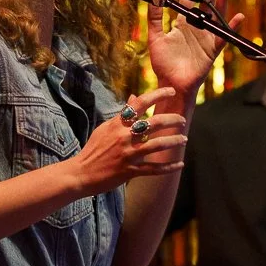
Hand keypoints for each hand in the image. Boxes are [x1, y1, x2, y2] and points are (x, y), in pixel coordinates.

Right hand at [71, 86, 187, 194]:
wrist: (81, 173)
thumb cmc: (93, 149)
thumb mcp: (105, 128)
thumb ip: (122, 115)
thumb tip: (134, 97)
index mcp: (117, 124)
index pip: (140, 104)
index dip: (158, 95)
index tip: (172, 92)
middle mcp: (124, 137)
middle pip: (154, 123)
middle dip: (172, 120)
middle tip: (182, 120)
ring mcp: (128, 154)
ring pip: (157, 145)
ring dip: (174, 141)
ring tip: (184, 139)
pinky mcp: (130, 171)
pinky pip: (154, 169)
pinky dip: (169, 167)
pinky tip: (180, 165)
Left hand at [147, 0, 244, 97]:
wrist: (171, 84)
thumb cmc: (163, 64)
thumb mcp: (155, 38)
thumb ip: (154, 19)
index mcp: (183, 23)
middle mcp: (197, 27)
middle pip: (204, 2)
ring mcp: (206, 37)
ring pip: (216, 15)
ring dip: (222, 0)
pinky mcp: (213, 50)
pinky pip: (224, 37)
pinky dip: (231, 27)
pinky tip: (237, 17)